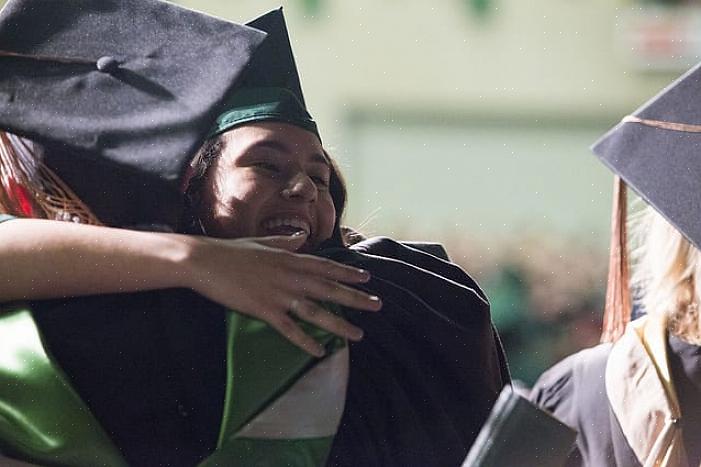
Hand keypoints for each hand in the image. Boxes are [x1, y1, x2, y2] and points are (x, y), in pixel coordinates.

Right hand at [184, 232, 380, 356]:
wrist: (203, 260)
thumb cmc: (230, 251)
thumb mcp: (262, 242)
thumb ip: (285, 241)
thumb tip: (300, 237)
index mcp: (289, 258)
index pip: (326, 266)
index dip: (347, 272)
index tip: (367, 278)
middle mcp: (289, 275)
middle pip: (329, 289)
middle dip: (355, 298)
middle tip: (377, 305)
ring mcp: (278, 294)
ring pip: (315, 311)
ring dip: (339, 324)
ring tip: (358, 334)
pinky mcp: (263, 310)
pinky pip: (289, 329)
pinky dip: (305, 342)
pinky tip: (319, 352)